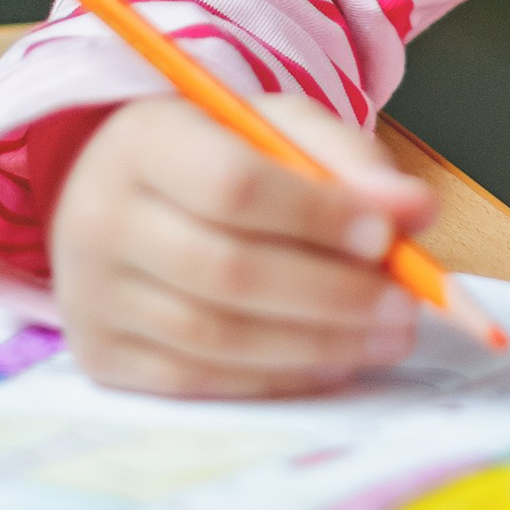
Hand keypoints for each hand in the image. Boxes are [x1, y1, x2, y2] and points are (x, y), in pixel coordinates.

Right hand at [50, 95, 442, 398]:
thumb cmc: (211, 155)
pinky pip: (198, 381)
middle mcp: (102, 219)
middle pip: (227, 271)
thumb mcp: (274, 128)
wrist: (114, 194)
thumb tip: (416, 211)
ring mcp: (93, 297)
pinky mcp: (101, 356)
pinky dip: (274, 379)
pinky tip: (328, 363)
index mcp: (145, 142)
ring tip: (384, 338)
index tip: (387, 237)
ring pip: (216, 336)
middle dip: (331, 295)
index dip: (317, 217)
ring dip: (316, 346)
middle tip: (404, 308)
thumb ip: (347, 160)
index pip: (235, 186)